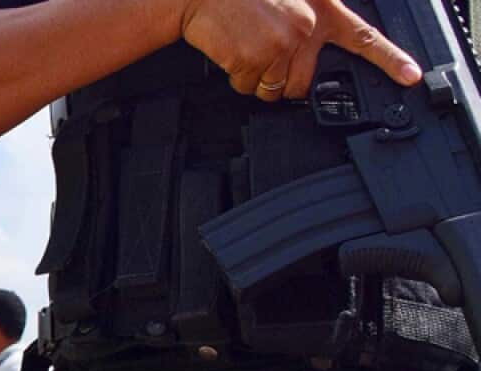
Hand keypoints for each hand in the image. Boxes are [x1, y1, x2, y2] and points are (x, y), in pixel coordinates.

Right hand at [180, 0, 420, 101]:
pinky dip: (235, 77)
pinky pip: (248, 87)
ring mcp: (280, 45)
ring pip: (272, 89)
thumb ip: (308, 17)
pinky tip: (231, 50)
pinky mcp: (254, 58)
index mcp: (320, 9)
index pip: (364, 37)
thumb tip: (308, 48)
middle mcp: (305, 28)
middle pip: (302, 82)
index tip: (410, 77)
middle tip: (262, 55)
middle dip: (280, 79)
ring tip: (243, 47)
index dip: (391, 59)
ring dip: (255, 79)